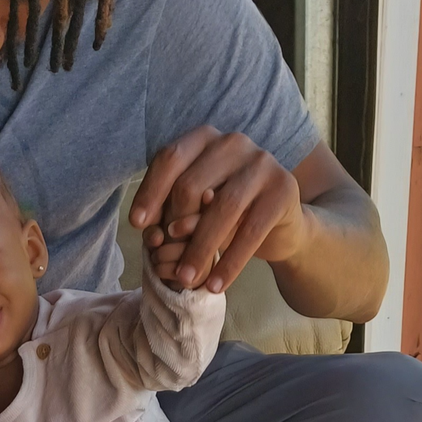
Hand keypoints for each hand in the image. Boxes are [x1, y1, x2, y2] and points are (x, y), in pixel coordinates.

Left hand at [130, 126, 308, 293]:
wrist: (283, 225)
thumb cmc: (230, 213)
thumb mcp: (198, 205)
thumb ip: (176, 209)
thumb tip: (151, 231)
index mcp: (207, 138)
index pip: (170, 158)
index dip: (150, 192)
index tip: (137, 225)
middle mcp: (234, 142)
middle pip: (192, 185)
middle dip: (174, 227)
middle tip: (165, 259)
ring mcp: (262, 163)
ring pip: (221, 209)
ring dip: (200, 250)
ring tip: (186, 279)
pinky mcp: (283, 188)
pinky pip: (251, 230)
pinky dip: (230, 262)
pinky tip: (215, 284)